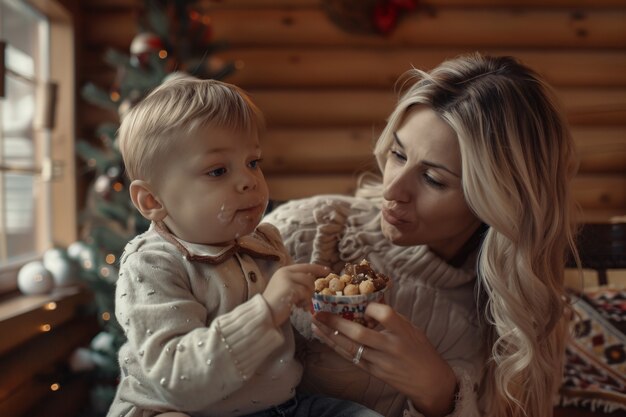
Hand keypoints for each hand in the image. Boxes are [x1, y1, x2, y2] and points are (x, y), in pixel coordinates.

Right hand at [263, 263, 328, 325]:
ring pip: (309, 284)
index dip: (317, 268)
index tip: (327, 271)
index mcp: (283, 270)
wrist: (264, 313)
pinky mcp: (290, 287)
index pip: (305, 266)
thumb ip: (296, 282)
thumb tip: (312, 280)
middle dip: (311, 289)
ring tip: (300, 304)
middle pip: (309, 276)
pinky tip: (298, 306)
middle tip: (305, 300)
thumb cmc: (275, 304)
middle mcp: (285, 272)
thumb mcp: (285, 289)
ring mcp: (287, 278)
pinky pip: (306, 293)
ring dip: (308, 296)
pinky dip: (304, 301)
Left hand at [312, 302, 456, 416]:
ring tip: (315, 323)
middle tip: (320, 311)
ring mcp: (380, 362)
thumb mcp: (412, 329)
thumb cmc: (421, 351)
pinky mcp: (373, 371)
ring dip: (330, 334)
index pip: (386, 315)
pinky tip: (325, 337)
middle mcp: (391, 347)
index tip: (362, 302)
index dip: (371, 307)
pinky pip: (350, 357)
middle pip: (360, 334)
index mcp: (404, 333)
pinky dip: (336, 346)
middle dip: (337, 322)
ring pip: (350, 347)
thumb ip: (392, 317)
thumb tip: (370, 299)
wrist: (429, 382)